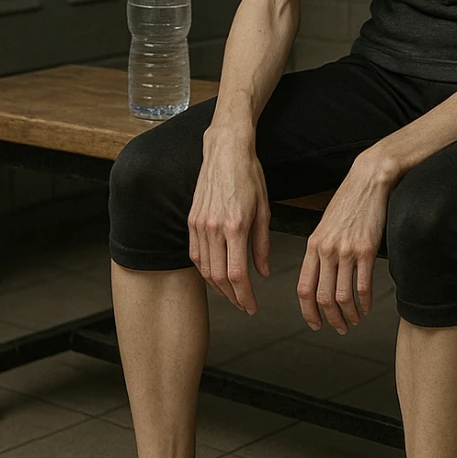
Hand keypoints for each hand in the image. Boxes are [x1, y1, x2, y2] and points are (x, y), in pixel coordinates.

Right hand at [187, 138, 271, 314]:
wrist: (226, 150)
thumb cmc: (249, 175)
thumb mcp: (264, 209)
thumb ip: (262, 244)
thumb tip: (263, 272)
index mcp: (235, 226)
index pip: (237, 274)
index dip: (244, 296)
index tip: (252, 307)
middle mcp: (213, 228)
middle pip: (219, 276)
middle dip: (232, 297)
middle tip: (243, 305)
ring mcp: (199, 224)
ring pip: (205, 268)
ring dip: (218, 286)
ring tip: (231, 294)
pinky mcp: (191, 220)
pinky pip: (195, 253)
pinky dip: (204, 269)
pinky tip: (214, 275)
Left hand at [297, 154, 395, 333]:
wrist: (368, 181)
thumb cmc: (348, 202)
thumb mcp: (325, 226)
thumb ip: (320, 250)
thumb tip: (319, 277)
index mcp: (313, 245)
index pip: (304, 288)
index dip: (308, 311)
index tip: (315, 323)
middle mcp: (326, 250)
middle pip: (323, 298)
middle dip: (330, 319)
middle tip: (338, 328)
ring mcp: (346, 251)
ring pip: (343, 296)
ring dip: (349, 315)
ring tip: (354, 320)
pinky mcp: (366, 250)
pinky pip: (363, 286)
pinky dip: (365, 303)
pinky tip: (367, 307)